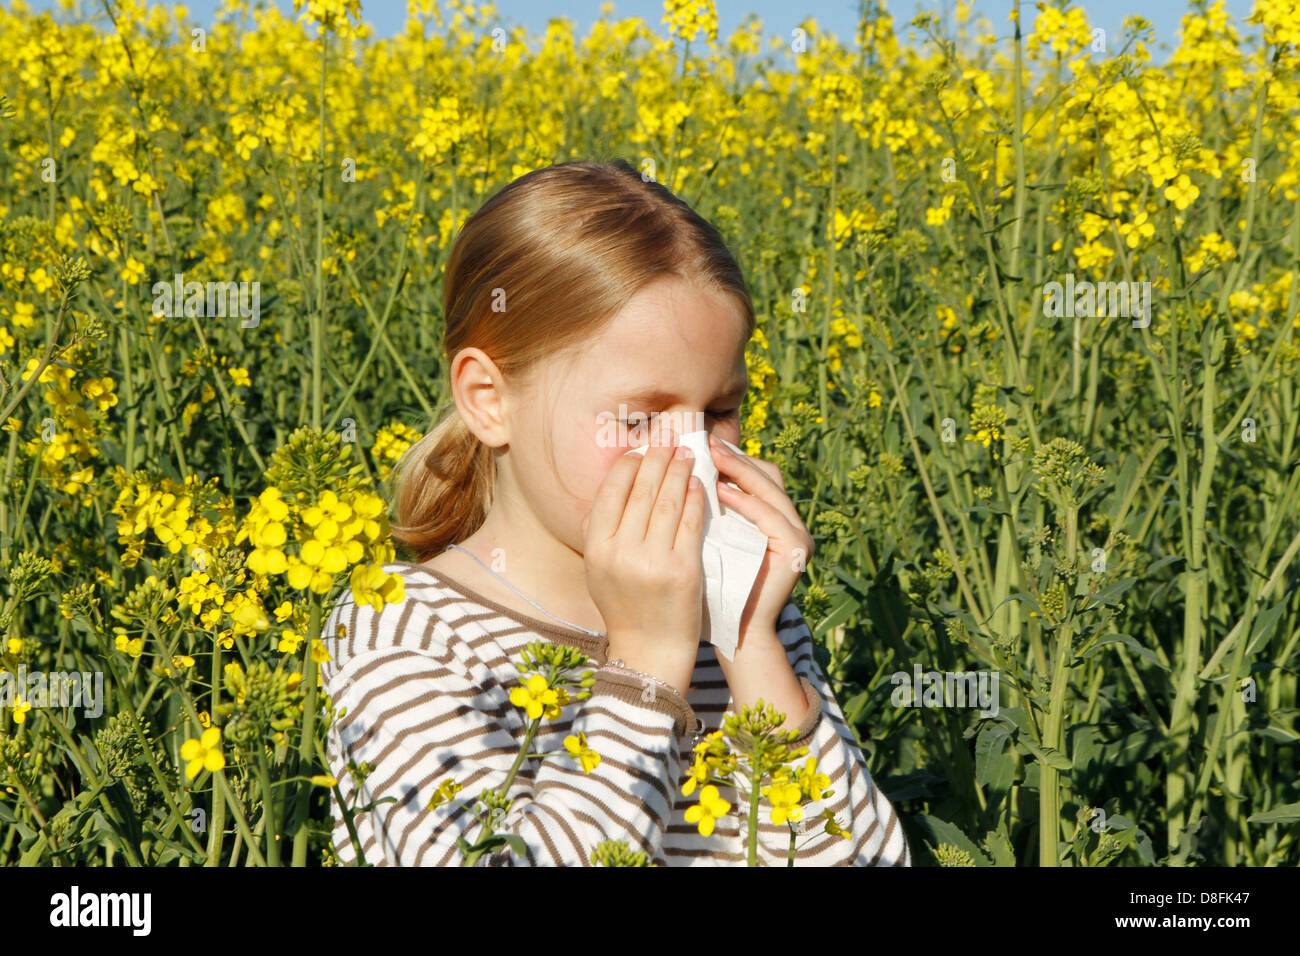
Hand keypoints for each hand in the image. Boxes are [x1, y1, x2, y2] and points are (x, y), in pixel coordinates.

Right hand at [582, 425, 707, 664]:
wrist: (650, 650)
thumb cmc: (625, 605)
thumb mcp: (599, 569)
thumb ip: (600, 530)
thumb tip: (615, 482)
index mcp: (596, 549)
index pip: (612, 492)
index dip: (628, 465)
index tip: (641, 450)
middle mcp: (620, 553)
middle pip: (641, 491)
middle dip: (657, 458)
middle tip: (669, 438)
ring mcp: (652, 561)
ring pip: (667, 501)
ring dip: (678, 471)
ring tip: (687, 453)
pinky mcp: (683, 569)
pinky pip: (689, 522)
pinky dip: (695, 498)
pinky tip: (699, 483)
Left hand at [708, 434, 814, 643]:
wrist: (733, 630)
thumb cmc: (714, 585)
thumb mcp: (710, 538)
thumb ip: (708, 508)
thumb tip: (680, 466)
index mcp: (773, 518)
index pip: (757, 473)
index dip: (731, 456)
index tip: (700, 443)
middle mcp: (792, 523)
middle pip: (768, 473)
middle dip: (735, 457)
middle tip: (704, 443)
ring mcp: (799, 537)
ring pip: (771, 489)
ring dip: (740, 472)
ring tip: (710, 459)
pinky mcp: (797, 551)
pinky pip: (771, 516)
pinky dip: (747, 501)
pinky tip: (721, 493)